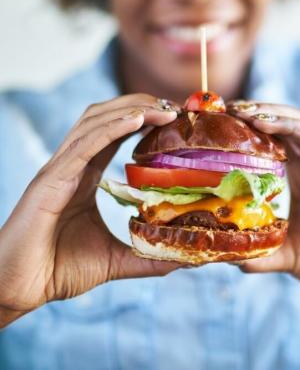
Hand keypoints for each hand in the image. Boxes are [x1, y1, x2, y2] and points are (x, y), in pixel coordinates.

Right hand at [0, 94, 181, 326]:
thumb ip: (148, 257)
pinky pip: (82, 146)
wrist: (17, 290)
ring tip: (164, 108)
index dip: (145, 119)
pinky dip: (110, 128)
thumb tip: (186, 260)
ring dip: (131, 109)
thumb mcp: (115, 260)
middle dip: (141, 104)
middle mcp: (71, 165)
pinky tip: (136, 119)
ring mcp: (59, 170)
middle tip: (177, 107)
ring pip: (94, 122)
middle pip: (106, 117)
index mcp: (84, 175)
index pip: (116, 133)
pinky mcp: (50, 182)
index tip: (177, 117)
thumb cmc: (57, 271)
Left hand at [228, 102, 299, 306]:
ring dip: (287, 122)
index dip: (252, 125)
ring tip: (259, 117)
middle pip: (290, 128)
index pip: (275, 139)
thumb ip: (259, 253)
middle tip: (236, 110)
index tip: (225, 117)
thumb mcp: (284, 255)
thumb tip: (226, 257)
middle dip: (263, 115)